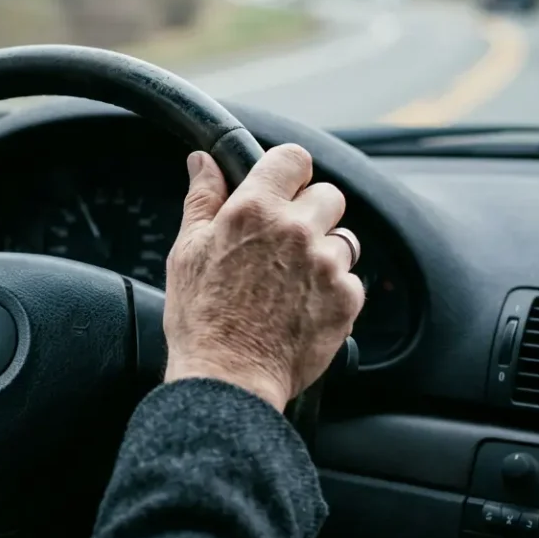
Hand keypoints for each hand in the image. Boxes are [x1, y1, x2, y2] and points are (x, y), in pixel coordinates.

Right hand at [161, 145, 365, 410]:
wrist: (228, 379)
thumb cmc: (200, 318)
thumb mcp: (188, 250)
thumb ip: (202, 198)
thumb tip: (204, 162)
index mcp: (254, 210)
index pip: (294, 158)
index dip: (287, 172)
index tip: (280, 188)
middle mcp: (296, 230)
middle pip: (328, 195)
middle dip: (309, 213)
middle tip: (282, 243)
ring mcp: (327, 264)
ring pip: (343, 239)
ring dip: (323, 252)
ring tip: (289, 282)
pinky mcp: (347, 299)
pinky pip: (350, 280)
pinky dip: (331, 290)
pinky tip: (300, 308)